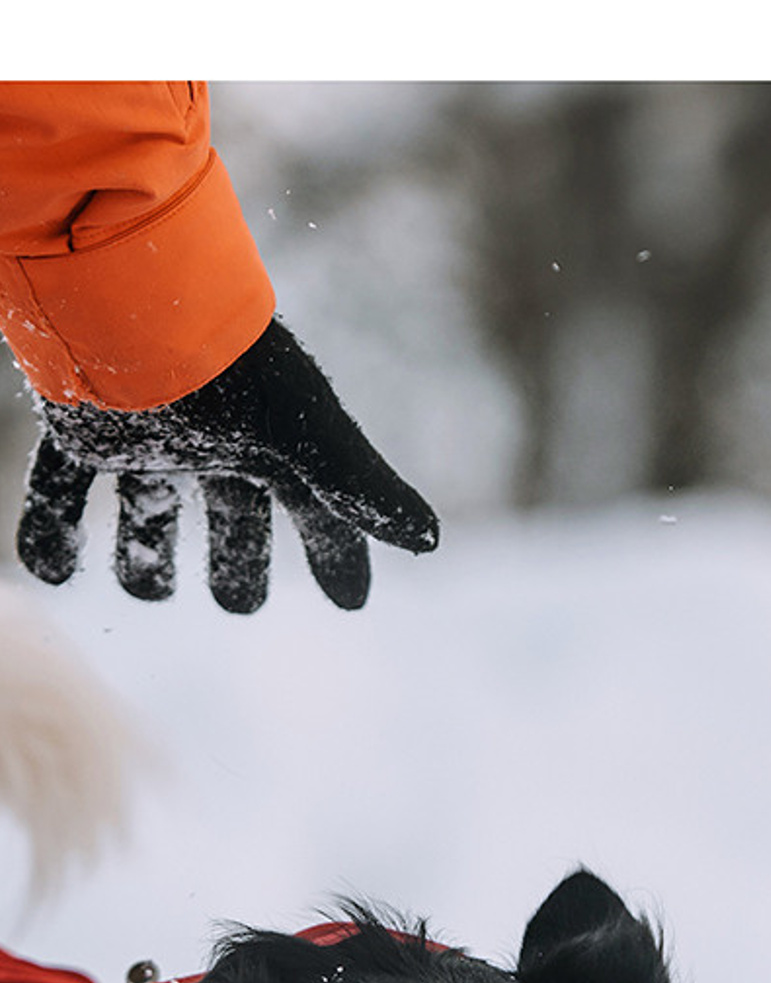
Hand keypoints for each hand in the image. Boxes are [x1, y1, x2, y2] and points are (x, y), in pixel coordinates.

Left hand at [15, 318, 437, 612]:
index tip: (349, 601)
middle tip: (237, 605)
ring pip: (149, 509)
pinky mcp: (84, 432)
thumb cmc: (235, 370)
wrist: (134, 303)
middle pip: (232, 515)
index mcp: (275, 444)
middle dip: (237, 560)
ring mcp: (148, 439)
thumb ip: (363, 489)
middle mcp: (214, 443)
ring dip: (145, 555)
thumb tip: (430, 541)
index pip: (317, 511)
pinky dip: (53, 533)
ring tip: (144, 591)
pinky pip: (62, 491)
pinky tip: (52, 573)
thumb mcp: (310, 435)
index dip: (335, 555)